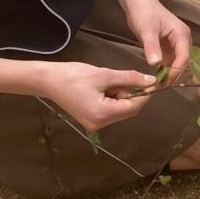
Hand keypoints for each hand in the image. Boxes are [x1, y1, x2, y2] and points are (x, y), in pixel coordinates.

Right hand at [36, 61, 155, 130]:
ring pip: (120, 109)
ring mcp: (95, 124)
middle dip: (130, 93)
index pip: (134, 106)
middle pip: (128, 109)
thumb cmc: (74, 76)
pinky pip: (110, 110)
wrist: (48, 81)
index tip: (149, 79)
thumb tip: (151, 81)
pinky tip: (102, 87)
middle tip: (121, 77)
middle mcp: (101, 124)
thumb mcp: (104, 74)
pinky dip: (112, 98)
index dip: (144, 93)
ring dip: (121, 94)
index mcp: (104, 114)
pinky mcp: (91, 120)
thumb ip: (130, 78)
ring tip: (107, 81)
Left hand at [124, 0, 193, 82]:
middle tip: (160, 87)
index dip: (176, 72)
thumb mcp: (147, 30)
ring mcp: (177, 44)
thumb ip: (152, 47)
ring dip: (169, 75)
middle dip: (174, 76)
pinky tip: (157, 79)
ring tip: (157, 86)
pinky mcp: (169, 47)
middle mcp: (183, 40)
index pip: (184, 57)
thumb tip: (156, 64)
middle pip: (183, 63)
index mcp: (182, 35)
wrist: (138, 3)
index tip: (164, 83)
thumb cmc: (144, 13)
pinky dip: (165, 70)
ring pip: (178, 64)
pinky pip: (171, 62)